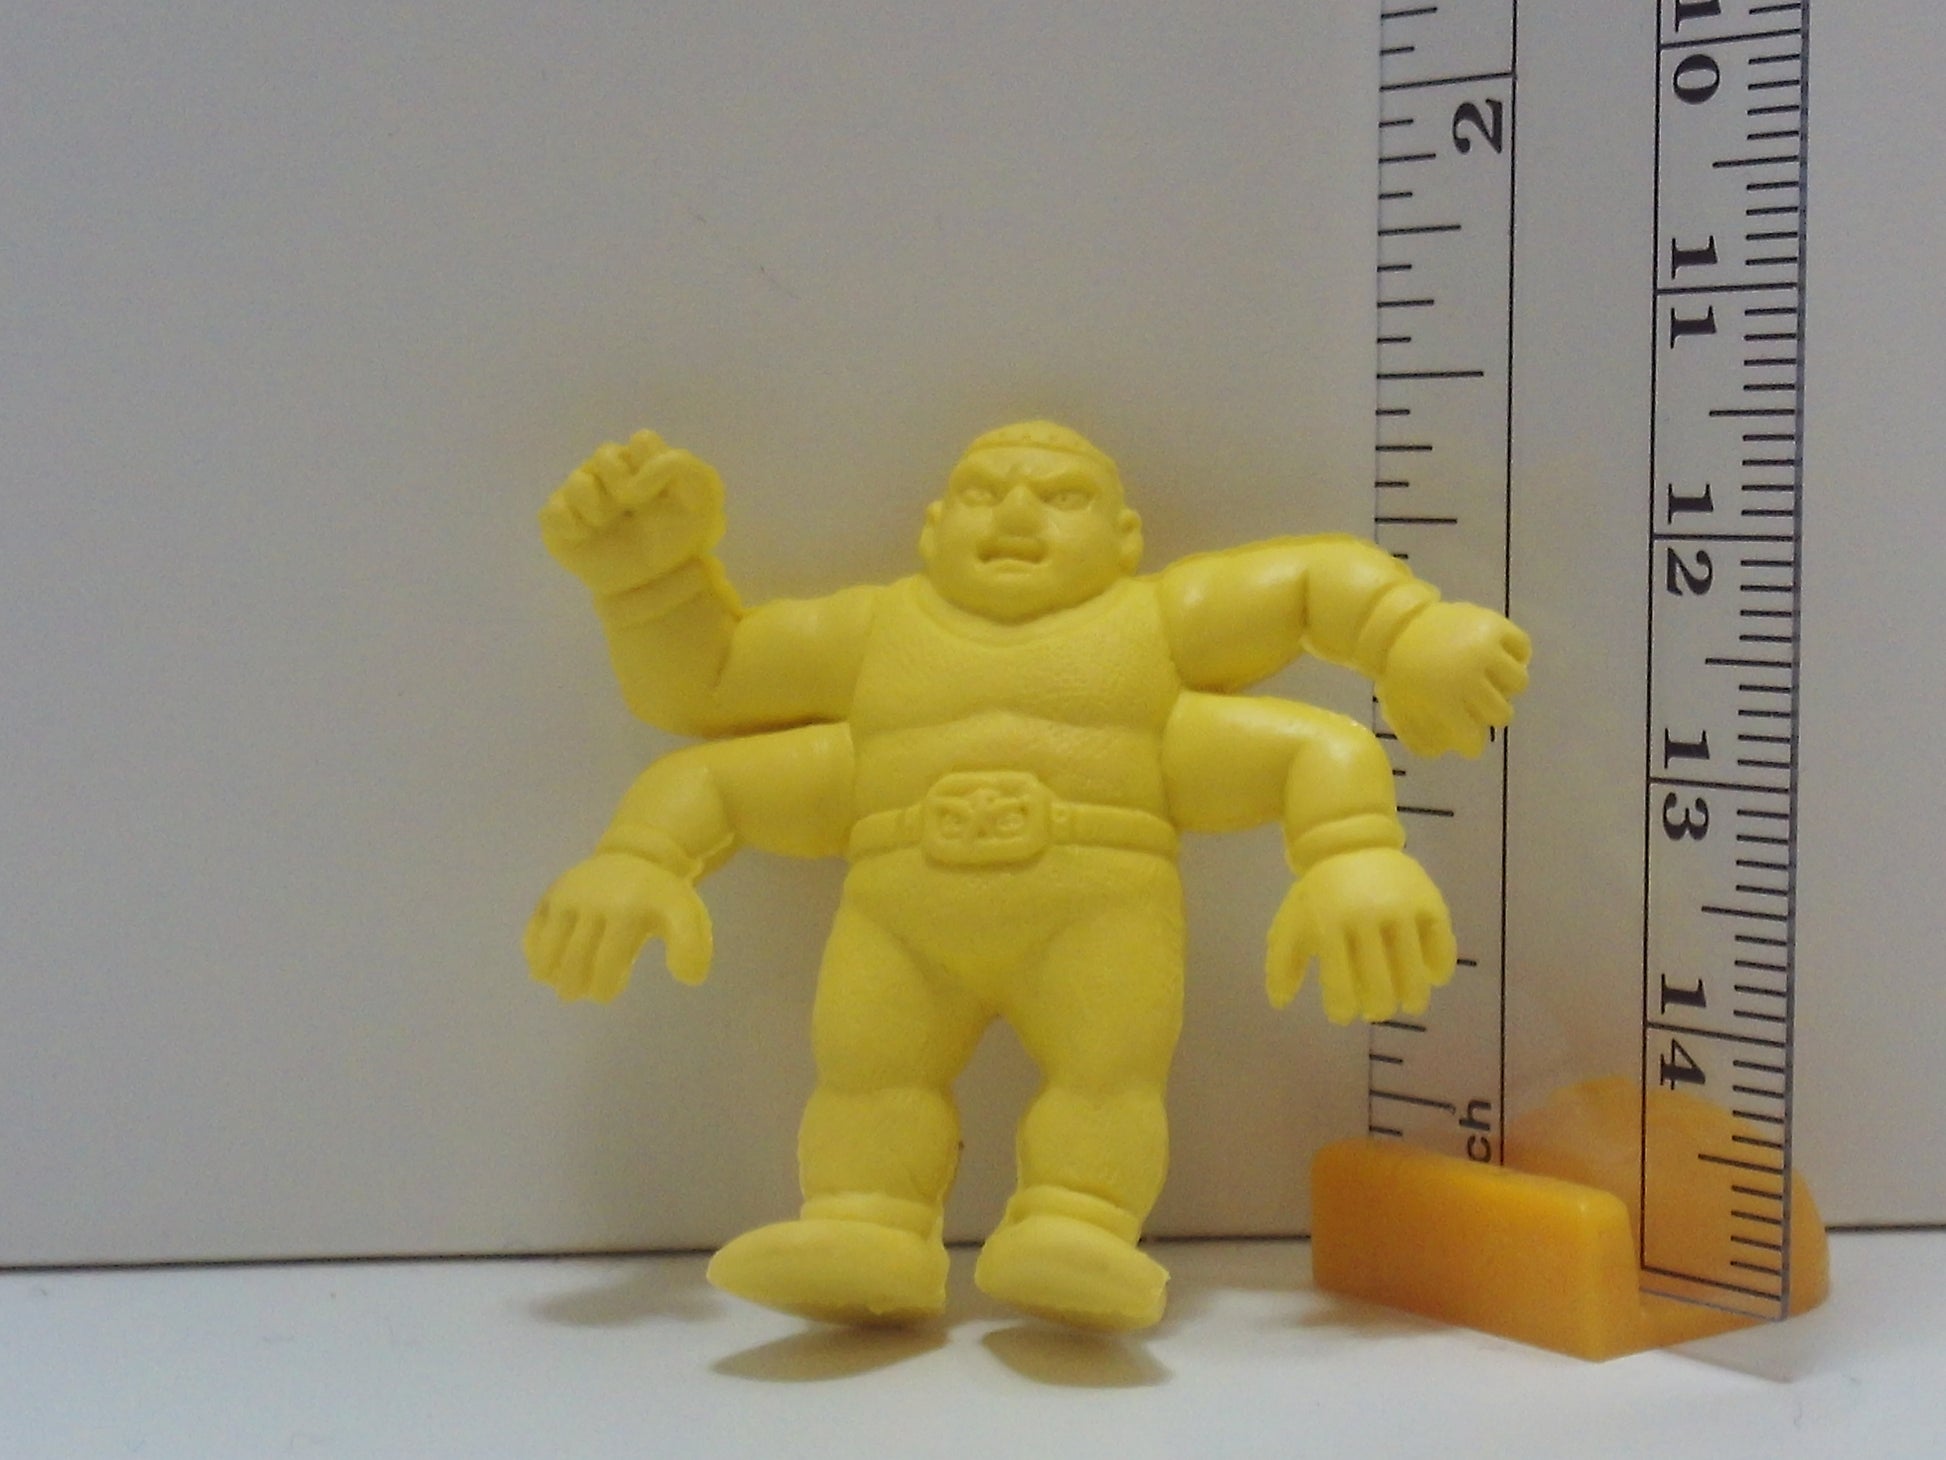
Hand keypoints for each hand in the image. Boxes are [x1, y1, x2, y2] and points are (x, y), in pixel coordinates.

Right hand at [523, 853, 712, 1001]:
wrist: (638, 855)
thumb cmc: (661, 897)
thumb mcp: (687, 916)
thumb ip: (691, 947)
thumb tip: (687, 978)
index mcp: (628, 910)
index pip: (608, 960)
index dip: (604, 985)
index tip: (605, 995)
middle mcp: (594, 901)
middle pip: (576, 956)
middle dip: (575, 983)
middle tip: (578, 994)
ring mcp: (568, 895)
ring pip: (549, 943)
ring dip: (551, 971)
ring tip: (558, 983)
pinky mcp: (552, 893)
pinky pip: (534, 927)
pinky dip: (534, 950)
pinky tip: (544, 965)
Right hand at [538, 430, 725, 595]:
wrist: (656, 580)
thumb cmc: (677, 536)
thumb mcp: (699, 499)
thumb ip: (684, 467)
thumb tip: (645, 469)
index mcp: (640, 461)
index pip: (643, 442)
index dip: (652, 467)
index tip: (661, 495)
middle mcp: (607, 472)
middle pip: (606, 455)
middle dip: (624, 485)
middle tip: (634, 509)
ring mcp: (581, 495)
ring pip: (578, 482)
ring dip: (597, 506)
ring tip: (608, 525)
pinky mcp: (559, 522)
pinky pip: (552, 513)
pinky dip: (570, 524)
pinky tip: (585, 535)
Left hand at [1265, 847, 1457, 1024]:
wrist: (1351, 841)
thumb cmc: (1319, 891)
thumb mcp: (1291, 920)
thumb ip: (1282, 962)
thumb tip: (1281, 1002)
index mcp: (1328, 925)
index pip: (1339, 988)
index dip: (1342, 1010)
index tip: (1344, 1013)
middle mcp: (1366, 918)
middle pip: (1381, 988)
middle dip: (1379, 1009)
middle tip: (1378, 1010)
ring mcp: (1401, 909)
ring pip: (1415, 975)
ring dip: (1413, 999)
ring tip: (1410, 1003)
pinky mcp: (1430, 902)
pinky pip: (1442, 949)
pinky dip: (1439, 969)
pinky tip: (1431, 976)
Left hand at [1376, 601, 1530, 757]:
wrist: (1398, 625)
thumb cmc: (1401, 673)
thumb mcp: (1400, 711)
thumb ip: (1420, 740)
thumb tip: (1446, 753)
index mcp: (1444, 699)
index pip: (1474, 741)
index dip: (1471, 744)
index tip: (1468, 737)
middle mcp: (1469, 676)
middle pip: (1502, 714)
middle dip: (1489, 715)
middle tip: (1478, 704)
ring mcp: (1485, 649)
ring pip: (1519, 682)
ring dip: (1506, 686)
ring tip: (1491, 680)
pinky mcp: (1495, 625)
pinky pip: (1523, 648)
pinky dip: (1516, 655)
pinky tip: (1500, 659)